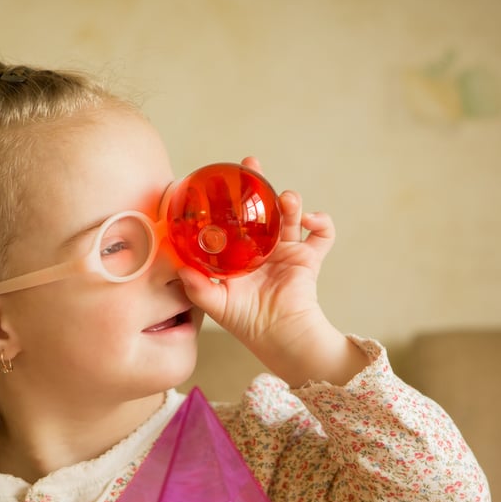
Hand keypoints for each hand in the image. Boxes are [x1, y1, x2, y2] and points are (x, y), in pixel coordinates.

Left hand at [178, 157, 368, 385]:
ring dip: (291, 202)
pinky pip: (323, 234)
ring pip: (290, 215)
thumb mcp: (214, 302)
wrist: (280, 336)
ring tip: (286, 200)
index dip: (226, 198)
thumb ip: (196, 285)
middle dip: (258, 184)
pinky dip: (323, 223)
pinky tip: (312, 220)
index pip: (231, 218)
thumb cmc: (246, 322)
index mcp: (239, 254)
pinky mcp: (308, 258)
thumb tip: (177, 265)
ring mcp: (286, 251)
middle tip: (252, 165)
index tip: (219, 179)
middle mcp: (261, 248)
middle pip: (261, 208)